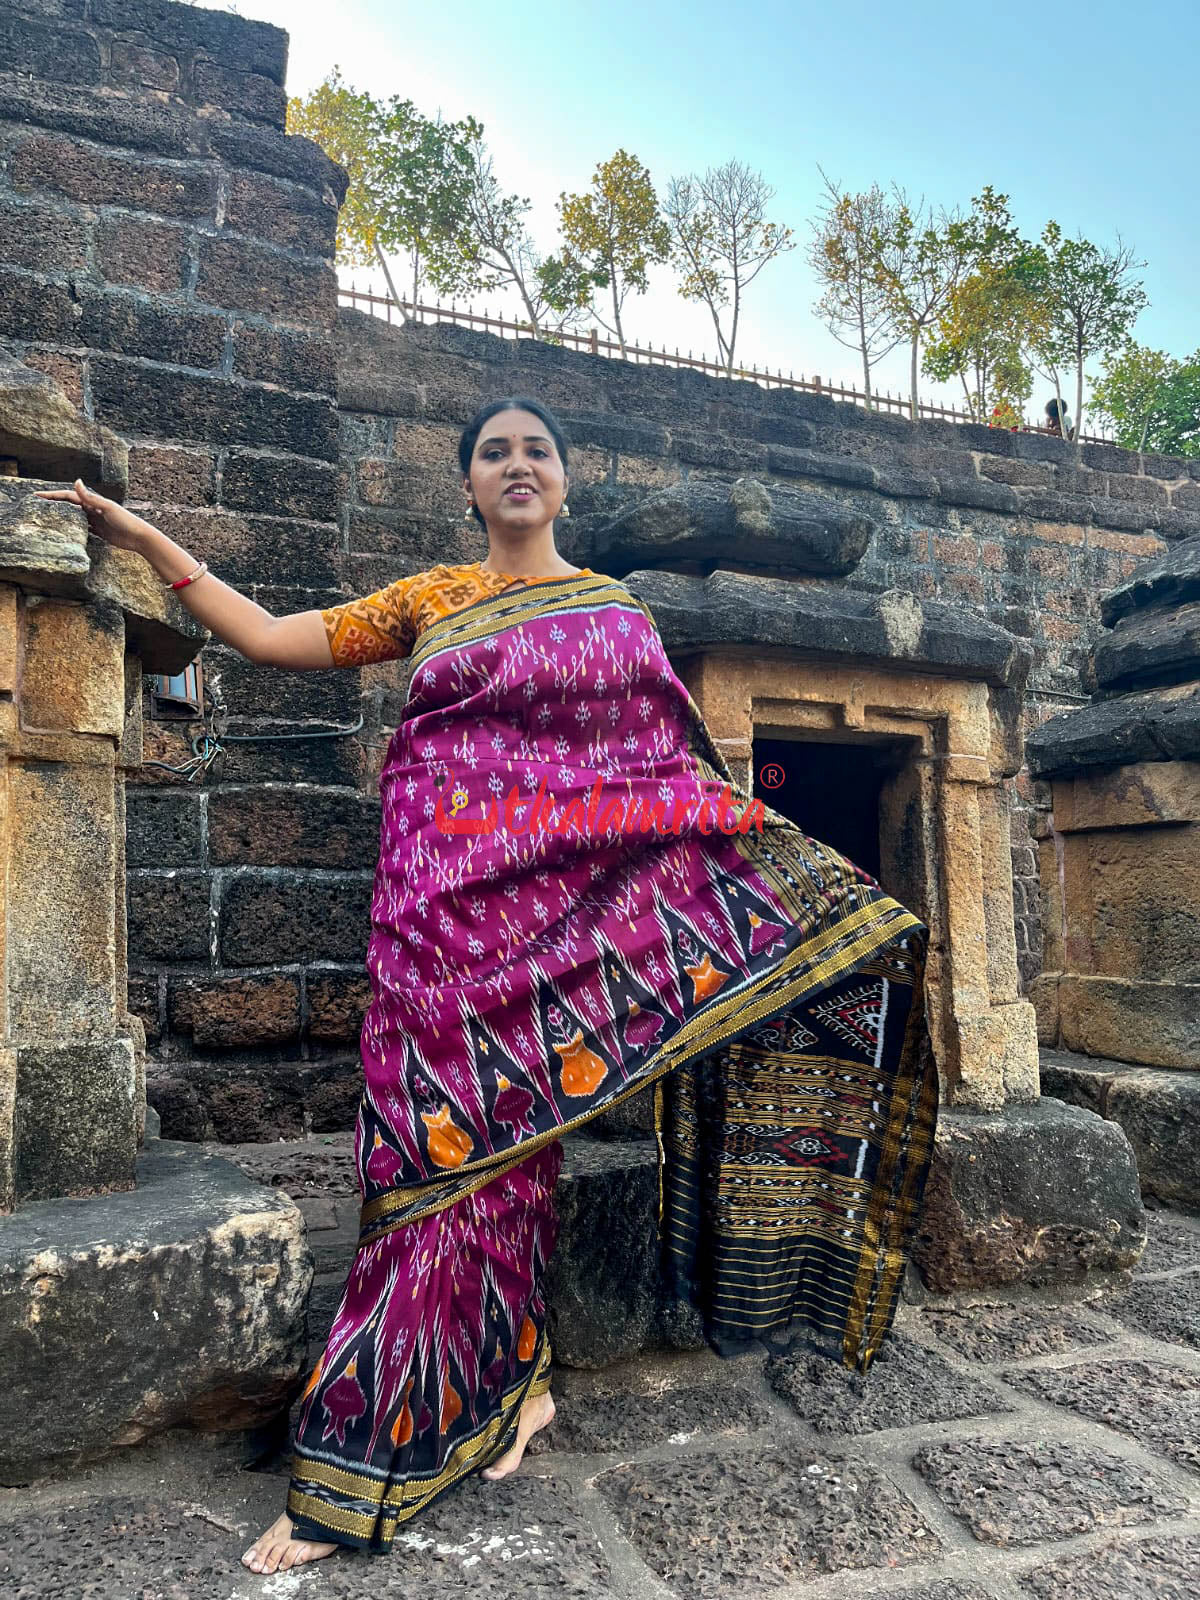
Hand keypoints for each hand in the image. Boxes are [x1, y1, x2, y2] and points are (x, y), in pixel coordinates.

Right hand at [34, 478, 157, 551]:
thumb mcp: (107, 507)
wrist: (140, 538)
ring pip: (74, 516)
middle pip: (69, 504)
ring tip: (47, 516)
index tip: (37, 495)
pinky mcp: (99, 531)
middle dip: (53, 503)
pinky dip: (73, 527)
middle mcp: (93, 509)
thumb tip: (76, 481)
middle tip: (37, 504)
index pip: (68, 496)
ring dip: (62, 514)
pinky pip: (82, 528)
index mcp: (93, 501)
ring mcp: (95, 520)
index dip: (52, 495)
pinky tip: (65, 530)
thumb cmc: (126, 521)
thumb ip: (91, 497)